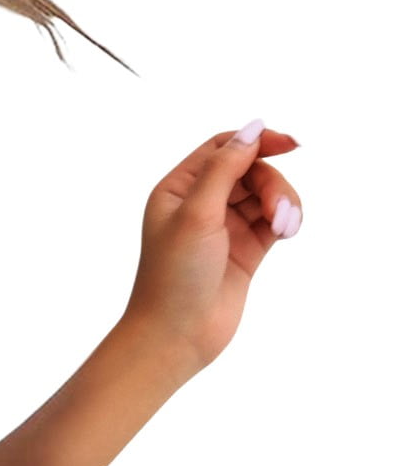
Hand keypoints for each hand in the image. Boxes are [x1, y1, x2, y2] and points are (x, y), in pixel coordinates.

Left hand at [122, 119, 302, 379]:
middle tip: (278, 211)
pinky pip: (275, 220)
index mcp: (177, 190)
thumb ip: (225, 168)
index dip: (257, 141)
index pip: (223, 148)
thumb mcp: (196, 213)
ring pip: (266, 195)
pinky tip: (288, 232)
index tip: (290, 145)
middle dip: (271, 183)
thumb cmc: (174, 277)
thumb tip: (254, 128)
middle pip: (250, 170)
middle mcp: (199, 205)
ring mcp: (224, 228)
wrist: (176, 336)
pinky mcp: (245, 250)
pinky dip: (286, 220)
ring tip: (284, 228)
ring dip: (282, 203)